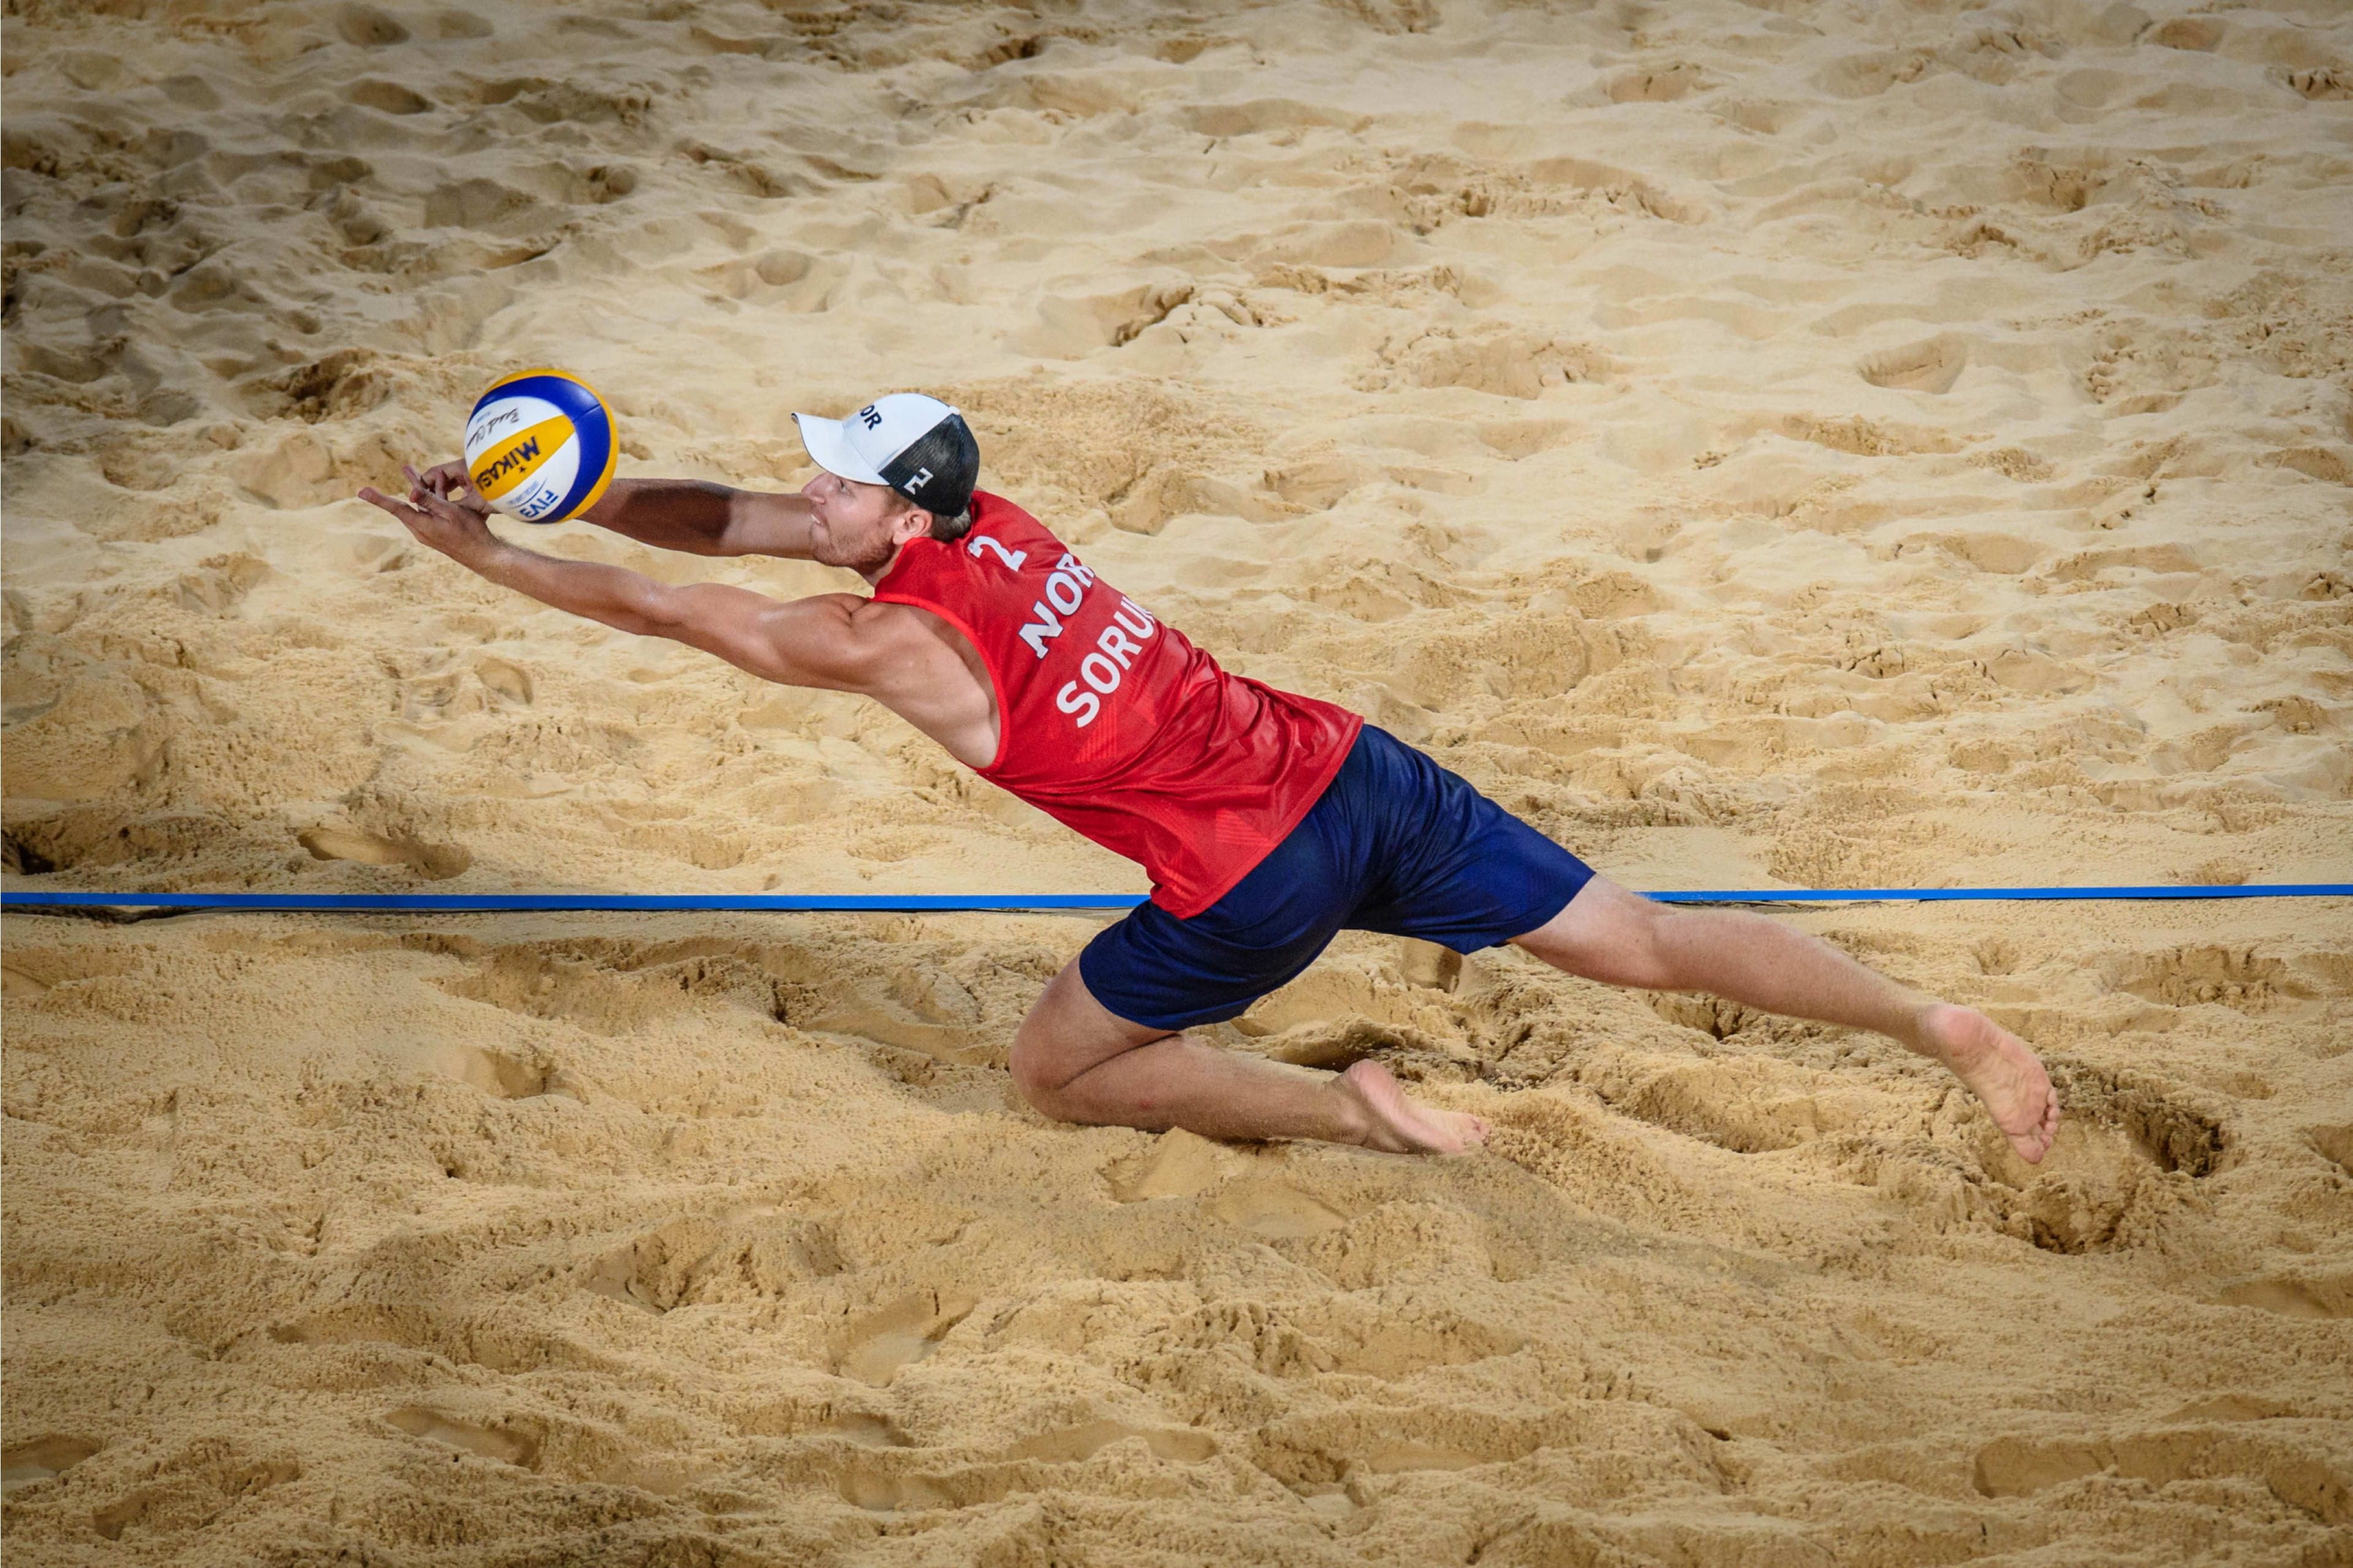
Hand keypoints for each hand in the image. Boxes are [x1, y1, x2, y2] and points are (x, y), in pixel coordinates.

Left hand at [359, 464, 501, 564]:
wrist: (484, 556)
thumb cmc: (471, 533)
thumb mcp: (452, 513)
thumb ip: (432, 501)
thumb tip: (412, 493)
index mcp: (421, 525)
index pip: (396, 508)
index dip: (378, 499)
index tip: (361, 492)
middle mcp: (421, 529)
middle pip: (407, 504)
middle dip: (408, 484)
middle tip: (403, 467)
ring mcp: (428, 531)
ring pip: (419, 506)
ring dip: (421, 488)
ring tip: (415, 470)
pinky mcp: (437, 531)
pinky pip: (430, 511)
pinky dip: (432, 498)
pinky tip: (440, 486)